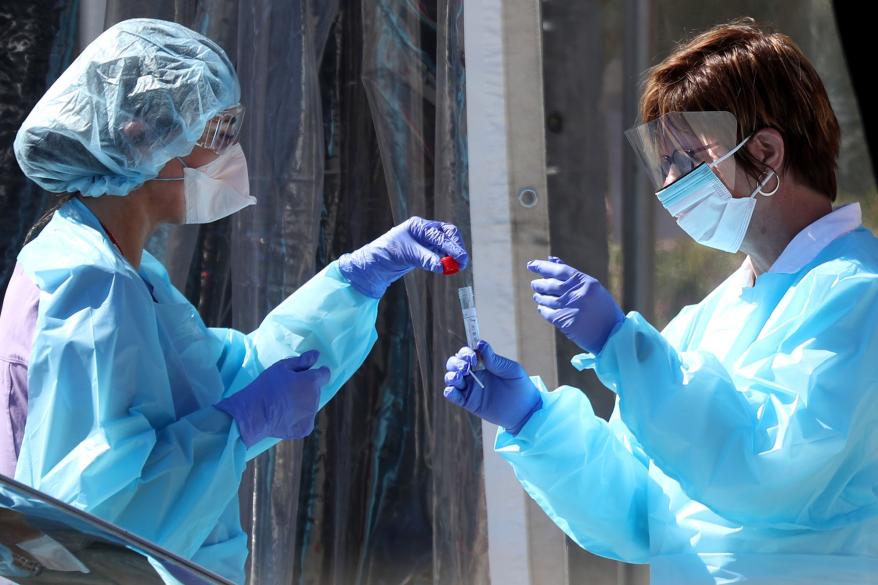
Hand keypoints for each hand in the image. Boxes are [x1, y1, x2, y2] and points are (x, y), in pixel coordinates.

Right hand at [216, 350, 329, 446]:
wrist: (254, 414)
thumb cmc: (266, 386)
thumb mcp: (281, 367)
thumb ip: (302, 361)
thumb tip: (317, 355)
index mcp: (311, 381)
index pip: (325, 374)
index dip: (319, 373)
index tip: (309, 374)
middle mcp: (316, 398)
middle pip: (315, 391)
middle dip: (306, 389)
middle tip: (287, 391)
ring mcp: (311, 415)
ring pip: (310, 406)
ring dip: (302, 404)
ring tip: (282, 404)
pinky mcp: (306, 428)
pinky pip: (305, 420)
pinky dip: (298, 419)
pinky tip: (284, 416)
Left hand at [339, 216, 468, 297]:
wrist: (373, 265)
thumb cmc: (385, 254)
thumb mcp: (406, 255)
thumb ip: (425, 259)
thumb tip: (442, 266)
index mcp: (418, 225)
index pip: (440, 233)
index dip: (452, 246)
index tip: (460, 259)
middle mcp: (423, 230)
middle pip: (447, 234)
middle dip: (456, 247)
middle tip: (462, 262)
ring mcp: (424, 240)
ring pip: (445, 244)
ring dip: (452, 254)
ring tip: (457, 267)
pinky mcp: (424, 251)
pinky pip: (440, 253)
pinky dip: (446, 259)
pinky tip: (448, 267)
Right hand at [443, 340, 540, 434]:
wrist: (525, 411)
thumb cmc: (521, 386)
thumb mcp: (511, 370)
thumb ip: (495, 360)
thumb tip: (480, 344)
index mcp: (483, 364)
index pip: (467, 353)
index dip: (466, 353)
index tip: (474, 357)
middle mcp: (474, 374)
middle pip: (454, 363)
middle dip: (456, 362)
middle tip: (466, 367)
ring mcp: (470, 388)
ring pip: (451, 378)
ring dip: (451, 375)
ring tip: (460, 377)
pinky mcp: (469, 402)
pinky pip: (453, 396)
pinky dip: (449, 392)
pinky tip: (453, 390)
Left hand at [528, 257, 623, 353]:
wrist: (612, 335)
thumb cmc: (602, 308)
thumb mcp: (592, 288)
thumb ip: (571, 275)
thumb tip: (550, 259)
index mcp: (587, 283)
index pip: (559, 270)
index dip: (542, 267)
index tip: (531, 265)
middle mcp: (578, 294)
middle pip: (550, 285)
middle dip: (539, 284)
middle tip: (534, 284)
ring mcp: (571, 308)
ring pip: (546, 299)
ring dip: (539, 297)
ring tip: (537, 296)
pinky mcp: (566, 322)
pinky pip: (547, 313)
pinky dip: (543, 309)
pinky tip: (542, 307)